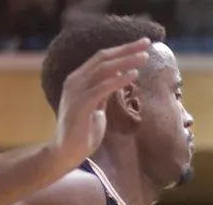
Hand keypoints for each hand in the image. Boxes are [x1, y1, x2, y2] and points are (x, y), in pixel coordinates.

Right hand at [51, 38, 151, 170]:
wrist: (66, 153)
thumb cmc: (83, 132)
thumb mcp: (96, 107)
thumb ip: (103, 92)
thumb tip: (117, 78)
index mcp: (78, 79)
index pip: (102, 58)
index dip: (122, 49)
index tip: (142, 44)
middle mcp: (75, 81)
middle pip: (103, 58)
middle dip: (126, 49)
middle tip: (146, 43)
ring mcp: (76, 92)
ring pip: (103, 70)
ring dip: (125, 61)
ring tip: (144, 57)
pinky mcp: (81, 106)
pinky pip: (102, 88)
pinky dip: (118, 80)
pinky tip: (133, 74)